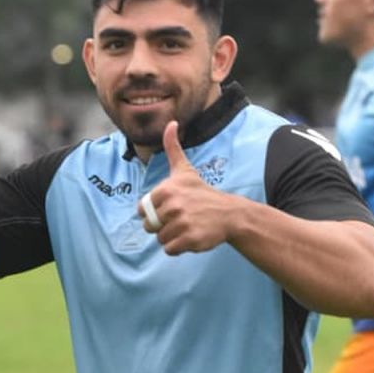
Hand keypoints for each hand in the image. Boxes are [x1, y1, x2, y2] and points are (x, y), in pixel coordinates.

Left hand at [139, 121, 241, 254]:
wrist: (230, 214)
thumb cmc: (202, 193)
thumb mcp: (184, 169)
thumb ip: (173, 147)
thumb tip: (171, 123)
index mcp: (166, 190)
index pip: (143, 210)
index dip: (155, 212)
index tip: (172, 207)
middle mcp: (173, 205)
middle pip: (150, 226)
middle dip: (163, 226)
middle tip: (181, 219)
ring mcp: (182, 223)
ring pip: (160, 239)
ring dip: (172, 237)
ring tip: (188, 226)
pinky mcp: (189, 239)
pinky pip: (170, 250)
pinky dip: (179, 247)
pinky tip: (192, 236)